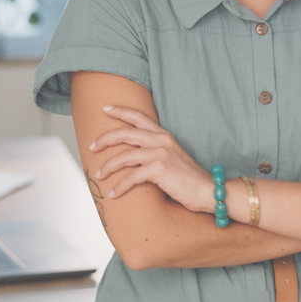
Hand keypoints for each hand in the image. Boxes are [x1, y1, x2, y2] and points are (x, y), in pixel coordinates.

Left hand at [90, 106, 212, 211]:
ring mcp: (160, 153)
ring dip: (108, 166)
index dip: (121, 111)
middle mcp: (161, 140)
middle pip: (126, 132)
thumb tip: (134, 157)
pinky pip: (131, 177)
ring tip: (99, 175)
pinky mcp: (159, 169)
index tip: (105, 108)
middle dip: (105, 138)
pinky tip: (113, 193)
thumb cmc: (190, 178)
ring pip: (124, 156)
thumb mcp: (172, 157)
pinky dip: (120, 186)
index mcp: (164, 135)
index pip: (139, 117)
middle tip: (92, 146)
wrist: (208, 190)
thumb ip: (156, 152)